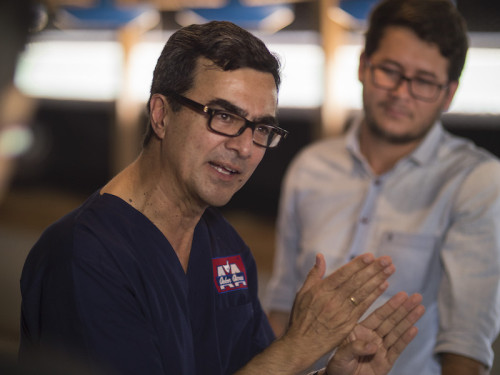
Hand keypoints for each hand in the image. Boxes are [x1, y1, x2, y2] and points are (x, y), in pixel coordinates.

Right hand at [281, 253, 394, 369]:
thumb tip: (320, 256)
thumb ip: (314, 274)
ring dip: (378, 280)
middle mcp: (332, 300)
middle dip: (372, 269)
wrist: (301, 344)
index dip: (357, 265)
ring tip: (390, 269)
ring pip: (362, 293)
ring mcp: (341, 312)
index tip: (370, 256)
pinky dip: (374, 296)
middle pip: (356, 282)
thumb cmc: (301, 317)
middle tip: (386, 259)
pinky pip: (364, 307)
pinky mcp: (348, 324)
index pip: (343, 274)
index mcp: (321, 290)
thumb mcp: (303, 293)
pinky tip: (384, 286)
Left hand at [326, 292, 424, 374]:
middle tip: (416, 296)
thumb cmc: (337, 366)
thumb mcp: (340, 356)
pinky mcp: (386, 362)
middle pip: (390, 320)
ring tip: (420, 307)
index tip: (398, 293)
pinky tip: (415, 329)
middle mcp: (371, 336)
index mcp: (358, 330)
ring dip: (409, 320)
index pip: (376, 315)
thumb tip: (373, 346)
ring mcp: (380, 348)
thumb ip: (354, 348)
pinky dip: (406, 339)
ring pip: (396, 332)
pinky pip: (397, 349)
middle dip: (403, 308)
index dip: (388, 304)